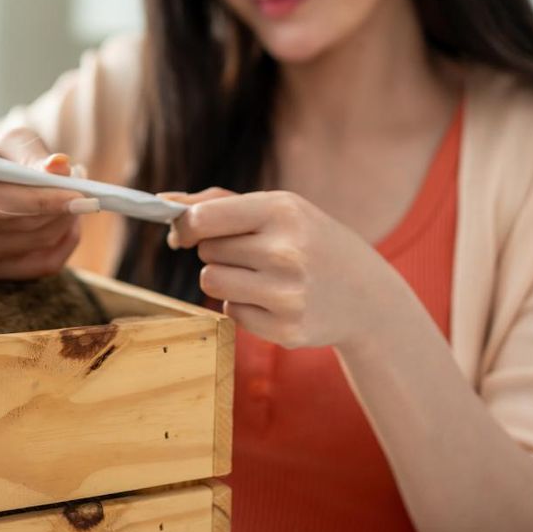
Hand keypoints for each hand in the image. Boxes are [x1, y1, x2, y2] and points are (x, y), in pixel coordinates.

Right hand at [0, 127, 95, 279]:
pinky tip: (66, 222)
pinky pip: (44, 264)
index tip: (78, 192)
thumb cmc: (0, 157)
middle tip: (85, 192)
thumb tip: (58, 166)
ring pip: (38, 243)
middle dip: (60, 209)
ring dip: (66, 221)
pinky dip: (65, 242)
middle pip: (20, 224)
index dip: (39, 199)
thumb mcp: (13, 141)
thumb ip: (34, 152)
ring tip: (73, 199)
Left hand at [167, 189, 402, 349]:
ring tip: (260, 275)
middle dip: (220, 251)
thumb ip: (218, 203)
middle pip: (206, 252)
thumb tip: (163, 201)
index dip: (185, 226)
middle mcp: (286, 252)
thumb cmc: (311, 242)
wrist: (369, 296)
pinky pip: (231, 312)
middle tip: (254, 253)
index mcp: (282, 212)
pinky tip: (275, 300)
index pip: (204, 218)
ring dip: (225, 278)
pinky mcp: (286, 330)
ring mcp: (287, 294)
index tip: (185, 232)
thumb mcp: (279, 209)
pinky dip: (244, 306)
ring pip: (211, 282)